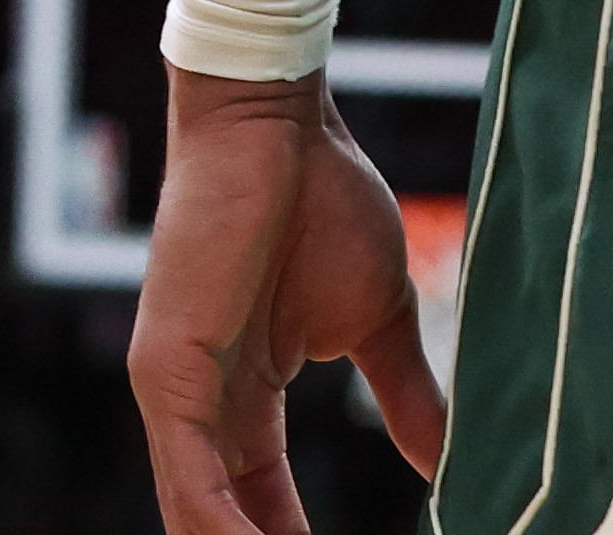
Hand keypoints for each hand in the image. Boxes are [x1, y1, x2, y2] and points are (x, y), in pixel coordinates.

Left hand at [127, 67, 445, 534]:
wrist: (282, 120)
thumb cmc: (321, 199)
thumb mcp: (376, 322)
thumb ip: (406, 398)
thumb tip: (448, 464)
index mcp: (243, 401)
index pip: (263, 513)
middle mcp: (200, 411)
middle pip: (227, 530)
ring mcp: (176, 395)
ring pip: (201, 523)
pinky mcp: (164, 372)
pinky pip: (188, 484)